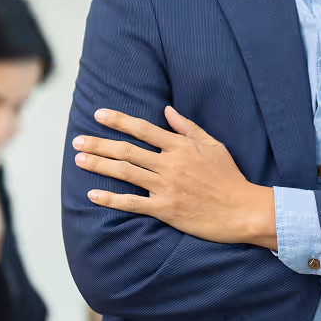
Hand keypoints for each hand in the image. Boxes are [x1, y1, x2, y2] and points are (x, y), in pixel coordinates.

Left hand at [74, 106, 275, 248]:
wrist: (242, 209)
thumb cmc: (230, 176)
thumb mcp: (213, 145)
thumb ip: (188, 127)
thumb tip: (167, 111)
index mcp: (181, 146)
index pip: (143, 129)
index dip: (118, 121)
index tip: (99, 115)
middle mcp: (170, 164)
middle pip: (127, 151)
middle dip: (99, 144)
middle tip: (77, 141)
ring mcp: (166, 187)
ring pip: (125, 173)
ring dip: (99, 166)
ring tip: (79, 160)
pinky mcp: (165, 209)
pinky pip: (132, 203)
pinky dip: (111, 199)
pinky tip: (93, 195)